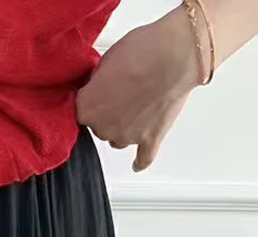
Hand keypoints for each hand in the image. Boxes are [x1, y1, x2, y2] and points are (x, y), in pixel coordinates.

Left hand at [77, 6, 202, 171]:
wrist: (175, 54)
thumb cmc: (142, 51)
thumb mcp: (106, 59)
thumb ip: (97, 81)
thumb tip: (99, 87)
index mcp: (87, 109)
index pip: (81, 110)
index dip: (93, 97)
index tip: (102, 89)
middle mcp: (103, 128)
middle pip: (100, 126)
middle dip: (109, 111)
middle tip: (125, 90)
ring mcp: (128, 137)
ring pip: (119, 138)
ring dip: (125, 125)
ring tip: (139, 103)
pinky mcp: (151, 140)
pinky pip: (143, 159)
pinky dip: (140, 161)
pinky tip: (137, 164)